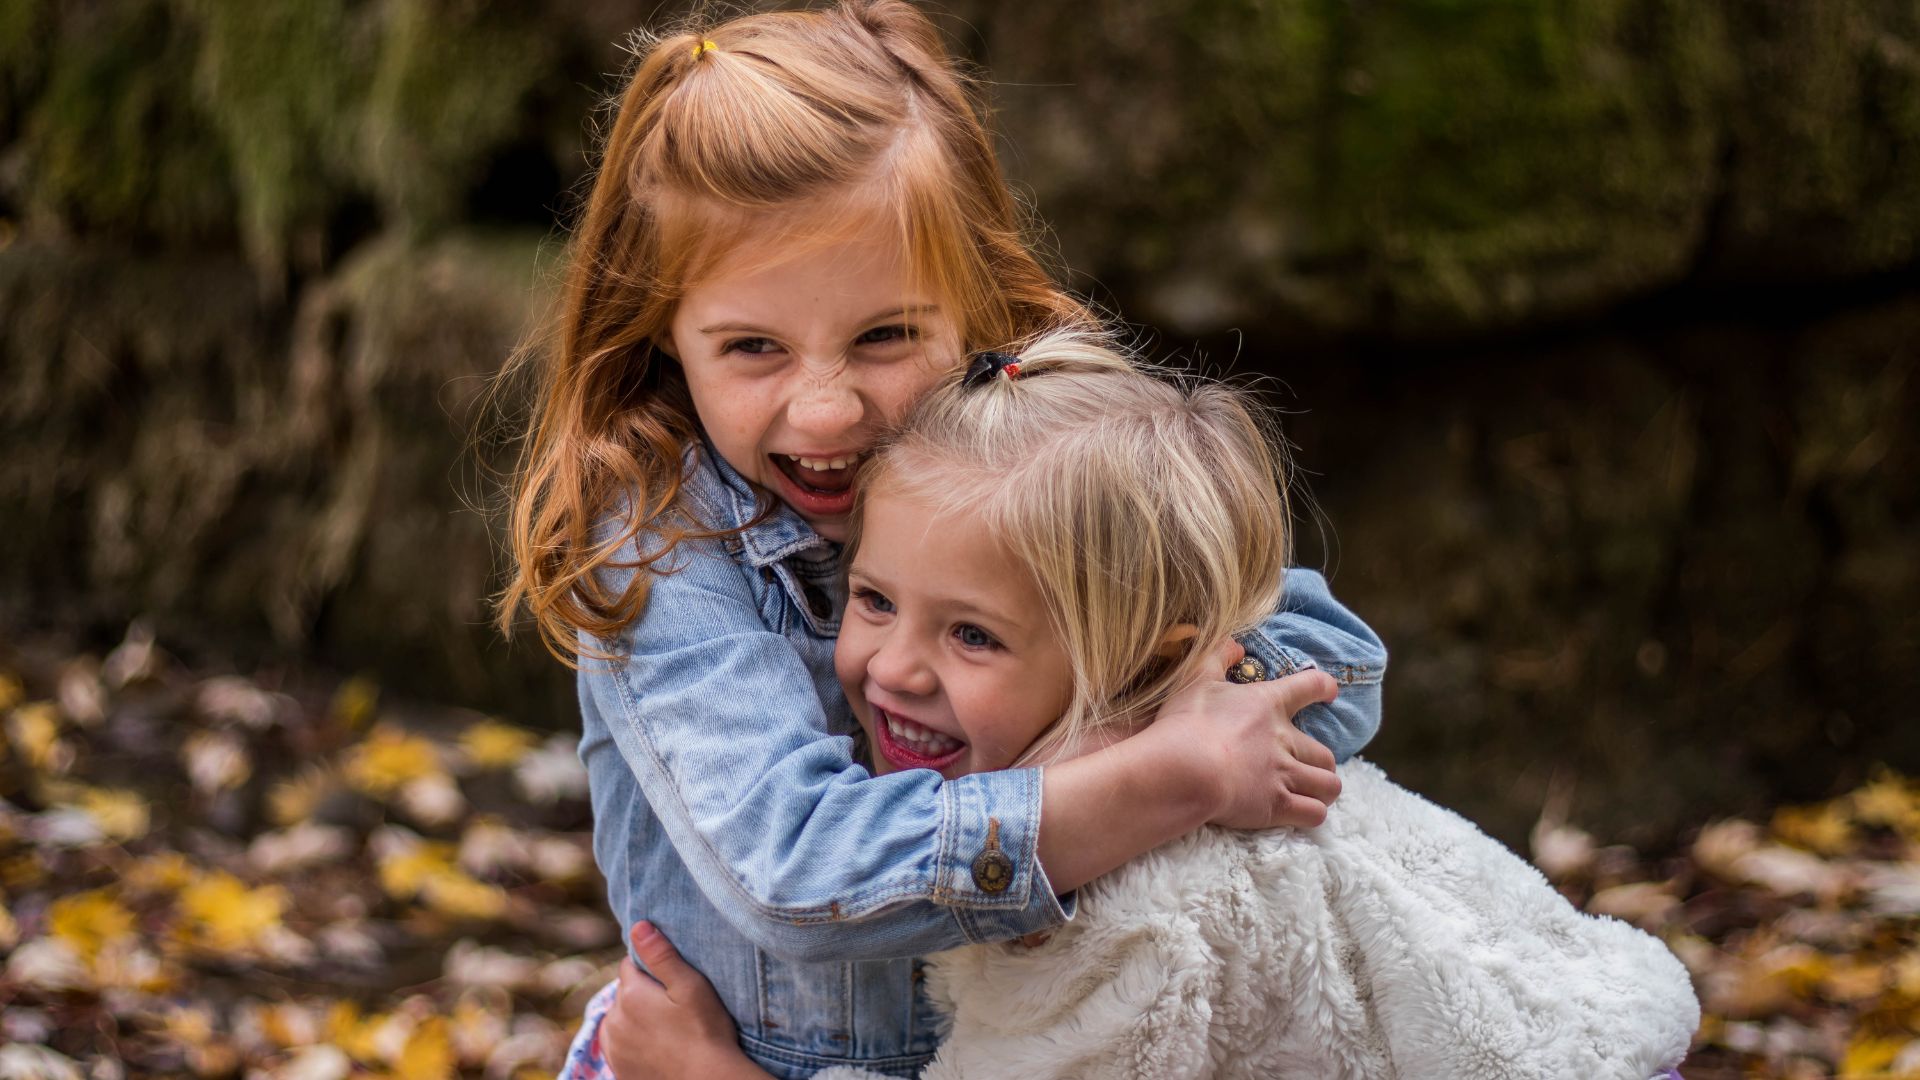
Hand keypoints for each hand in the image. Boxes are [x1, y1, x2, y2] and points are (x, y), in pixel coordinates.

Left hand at [602, 922, 770, 1079]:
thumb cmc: (705, 1032)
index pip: (630, 965)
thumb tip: (638, 926)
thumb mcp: (690, 986)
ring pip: (619, 1018)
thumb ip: (661, 955)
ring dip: (634, 1017)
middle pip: (624, 992)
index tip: (672, 982)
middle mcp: (613, 1019)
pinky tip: (655, 1045)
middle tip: (673, 1007)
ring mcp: (613, 1046)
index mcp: (630, 994)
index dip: (652, 968)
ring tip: (666, 1028)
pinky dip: (631, 1040)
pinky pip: (619, 1043)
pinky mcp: (617, 1067)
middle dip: (642, 993)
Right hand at [1151, 639, 1341, 830]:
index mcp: (1268, 704)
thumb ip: (1217, 656)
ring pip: (1328, 785)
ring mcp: (1284, 774)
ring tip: (1313, 793)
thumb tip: (1236, 645)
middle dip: (1321, 762)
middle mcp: (1284, 740)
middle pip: (1325, 753)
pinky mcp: (1277, 805)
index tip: (1330, 691)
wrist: (1185, 769)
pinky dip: (1313, 814)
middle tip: (1308, 766)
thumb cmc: (1187, 723)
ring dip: (1323, 790)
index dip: (1323, 687)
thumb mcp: (1195, 678)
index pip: (1309, 686)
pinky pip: (1314, 814)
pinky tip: (1303, 814)